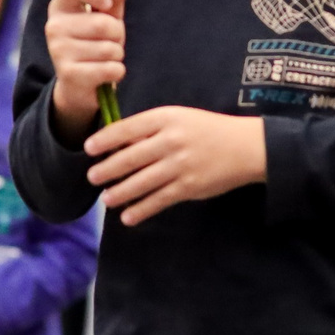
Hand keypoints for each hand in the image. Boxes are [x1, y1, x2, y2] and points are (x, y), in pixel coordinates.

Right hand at [46, 0, 126, 137]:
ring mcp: (58, 51)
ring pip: (109, 48)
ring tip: (105, 59)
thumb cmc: (94, 43)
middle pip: (103, 23)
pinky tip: (106, 74)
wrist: (80, 86)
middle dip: (117, 34)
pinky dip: (117, 72)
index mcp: (60, 6)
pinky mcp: (69, 75)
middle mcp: (54, 26)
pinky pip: (110, 69)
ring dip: (117, 55)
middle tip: (109, 42)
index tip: (107, 3)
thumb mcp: (106, 17)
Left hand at [84, 104, 266, 225]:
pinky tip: (128, 216)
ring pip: (141, 182)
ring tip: (106, 199)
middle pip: (130, 157)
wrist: (246, 146)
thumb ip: (150, 128)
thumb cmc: (207, 130)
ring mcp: (180, 165)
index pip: (128, 128)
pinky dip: (141, 210)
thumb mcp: (179, 118)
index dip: (105, 139)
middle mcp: (171, 141)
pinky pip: (159, 200)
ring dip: (120, 192)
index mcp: (166, 118)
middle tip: (92, 177)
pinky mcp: (189, 187)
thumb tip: (116, 143)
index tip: (88, 148)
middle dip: (108, 169)